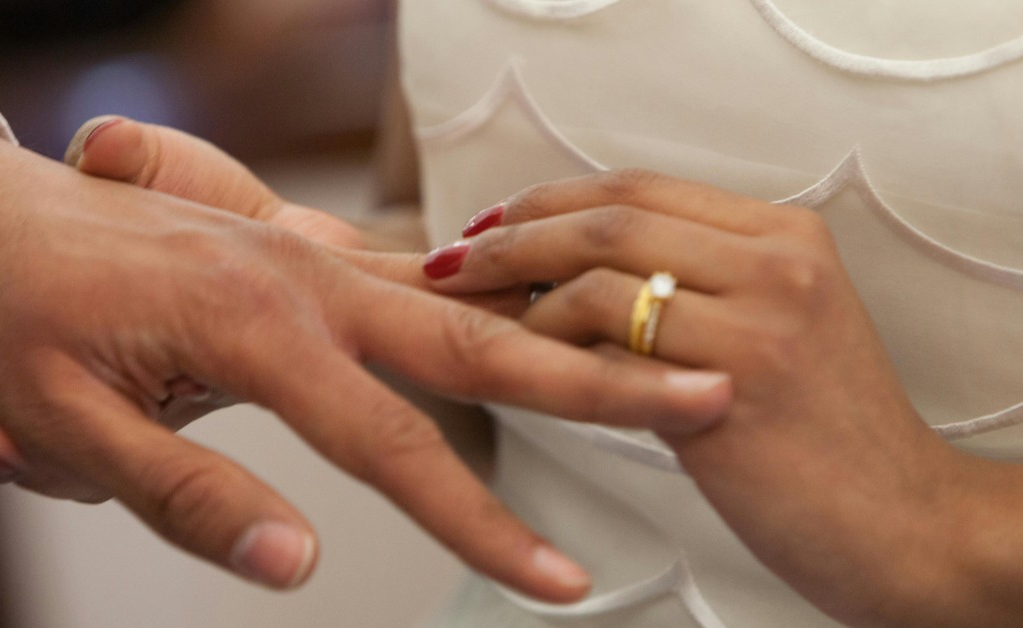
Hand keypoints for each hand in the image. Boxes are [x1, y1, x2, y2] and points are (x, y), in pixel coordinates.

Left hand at [0, 134, 730, 599]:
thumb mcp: (71, 429)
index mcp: (256, 321)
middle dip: (599, 380)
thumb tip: (298, 564)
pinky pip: (424, 282)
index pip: (396, 443)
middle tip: (700, 396)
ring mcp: (311, 260)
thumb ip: (191, 497)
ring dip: (565, 330)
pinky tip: (542, 321)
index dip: (484, 522)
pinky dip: (497, 304)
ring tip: (656, 360)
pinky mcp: (306, 260)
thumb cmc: (16, 314)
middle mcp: (305, 278)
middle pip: (481, 338)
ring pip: (466, 300)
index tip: (554, 577)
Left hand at [424, 169, 1022, 624]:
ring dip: (519, 289)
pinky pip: (610, 343)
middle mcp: (778, 261)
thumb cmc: (822, 438)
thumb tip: (574, 268)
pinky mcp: (735, 386)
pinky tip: (515, 360)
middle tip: (453, 258)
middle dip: (513, 233)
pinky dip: (548, 343)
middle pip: (611, 215)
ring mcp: (761, 319)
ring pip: (602, 270)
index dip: (550, 199)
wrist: (901, 524)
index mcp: (784, 235)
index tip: (492, 221)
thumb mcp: (776, 327)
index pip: (640, 187)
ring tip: (472, 317)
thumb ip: (697, 284)